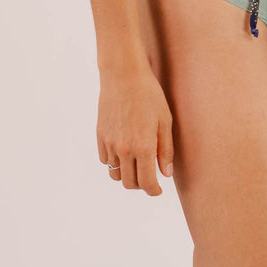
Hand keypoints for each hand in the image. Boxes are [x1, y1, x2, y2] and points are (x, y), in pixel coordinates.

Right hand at [97, 64, 173, 195]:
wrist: (123, 75)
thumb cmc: (149, 95)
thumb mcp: (165, 120)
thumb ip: (166, 149)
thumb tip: (165, 174)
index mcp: (143, 146)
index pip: (147, 182)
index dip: (153, 191)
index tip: (158, 190)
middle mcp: (124, 149)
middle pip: (130, 183)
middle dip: (141, 184)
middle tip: (150, 176)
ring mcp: (110, 144)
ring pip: (116, 174)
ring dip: (127, 175)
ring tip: (137, 164)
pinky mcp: (100, 137)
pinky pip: (106, 160)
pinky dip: (115, 162)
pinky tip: (125, 151)